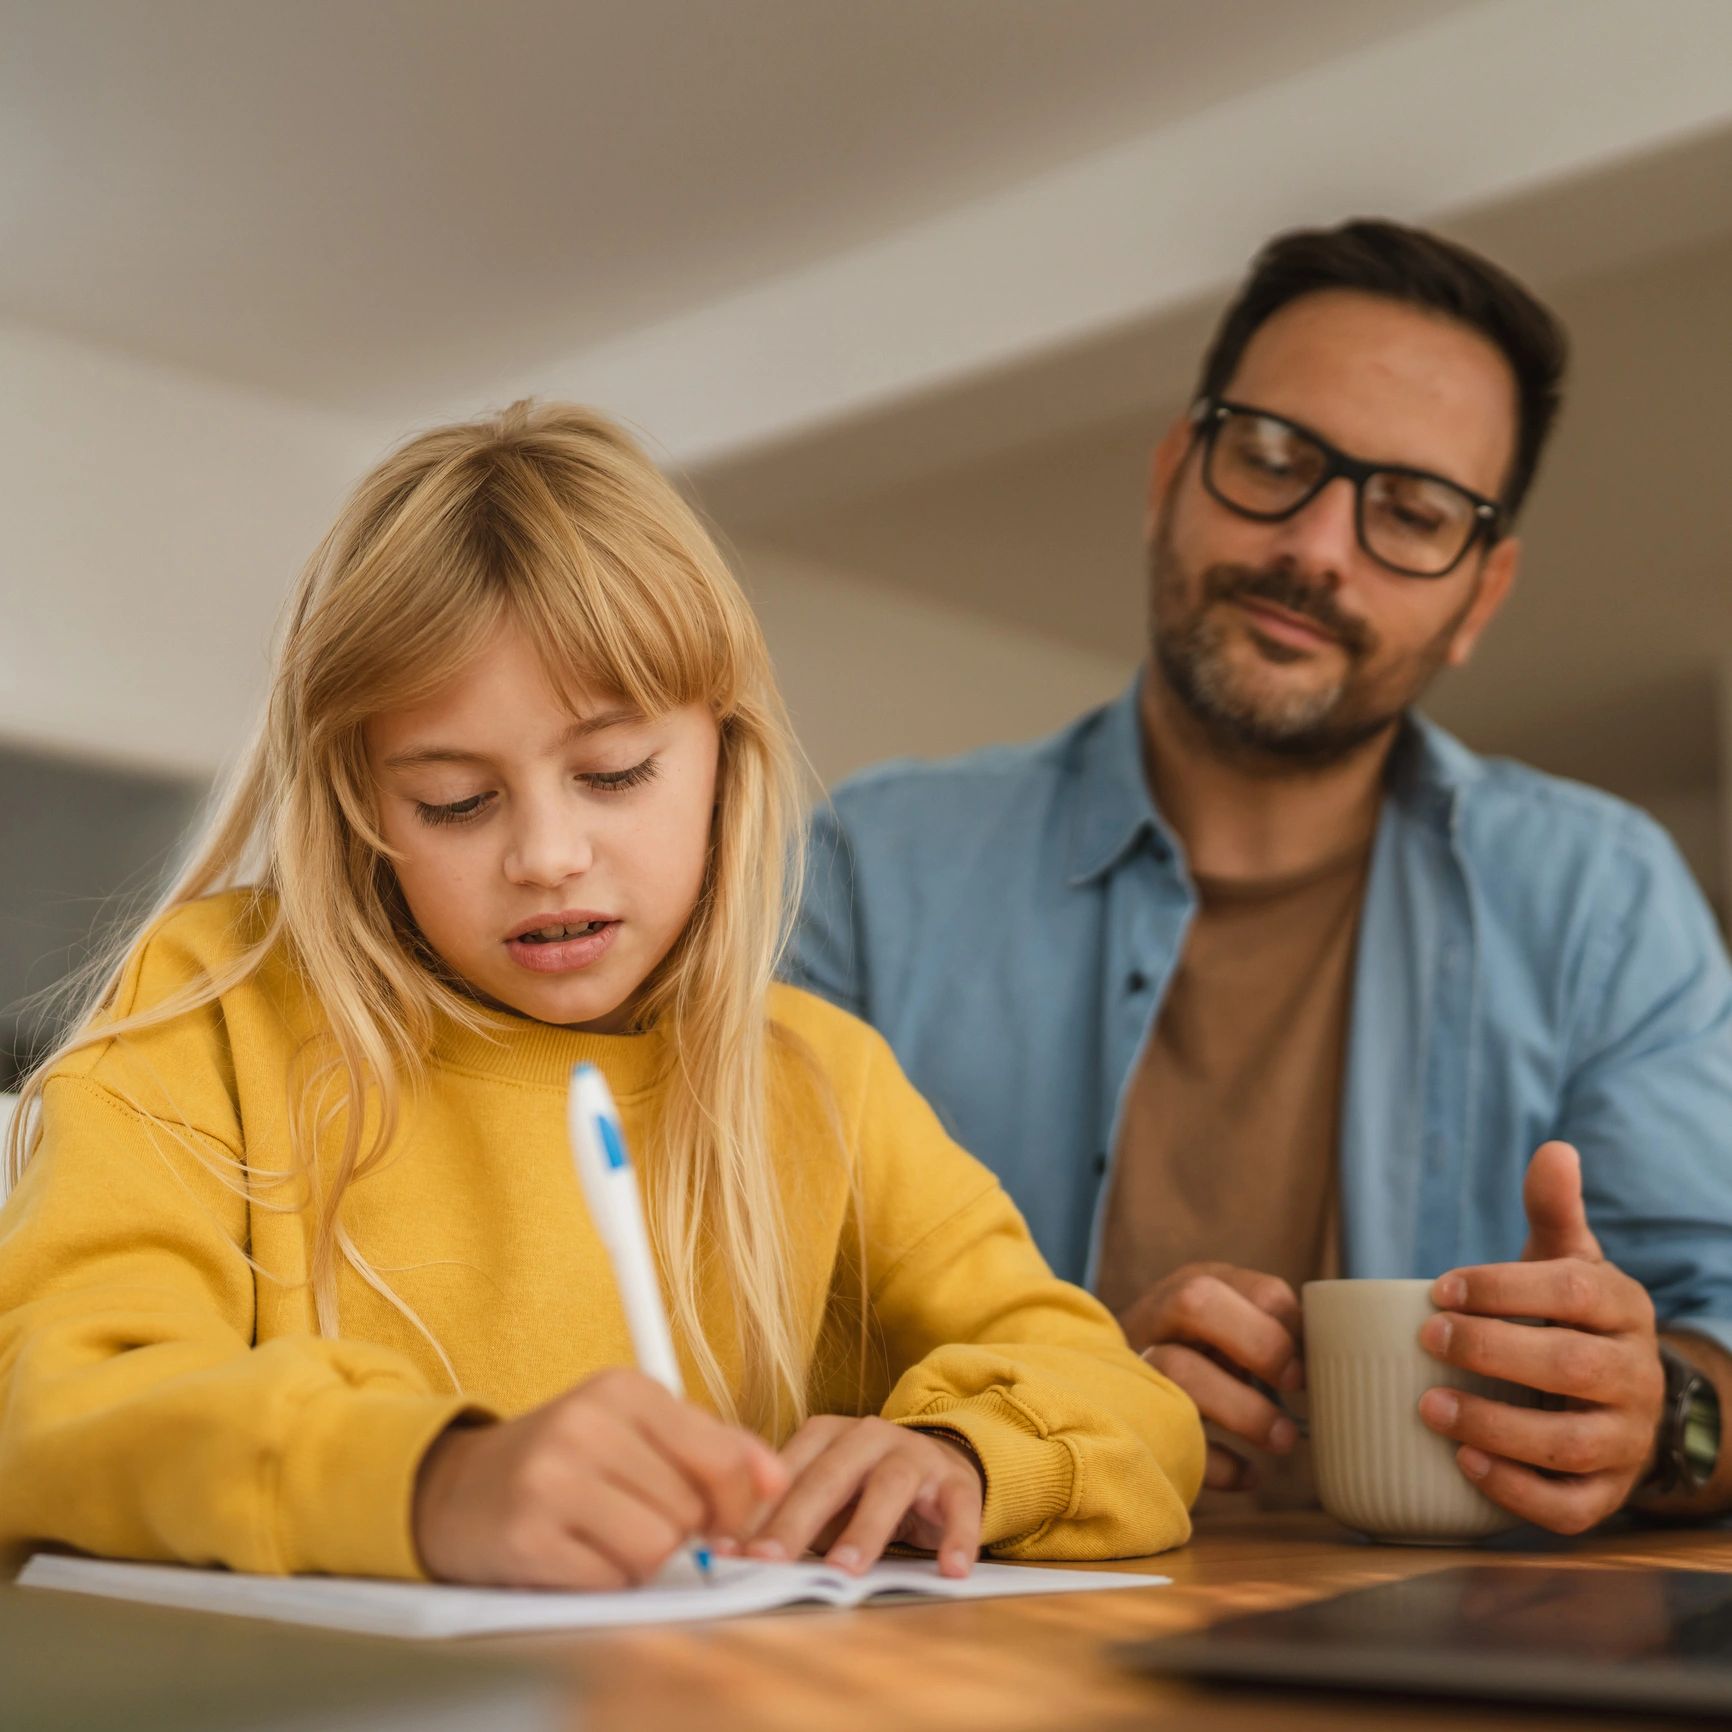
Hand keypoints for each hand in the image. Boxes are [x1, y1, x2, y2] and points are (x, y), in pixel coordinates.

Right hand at [413, 1367, 787, 1588]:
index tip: (723, 1520)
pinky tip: (576, 1554)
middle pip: (689, 1509)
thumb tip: (778, 1480)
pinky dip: (605, 1579)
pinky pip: (611, 1580)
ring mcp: (552, 1479)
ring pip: (656, 1547)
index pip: (722, 1457)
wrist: (455, 1489)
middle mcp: (587, 1423)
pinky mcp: (527, 1537)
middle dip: (677, 1528)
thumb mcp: (637, 1429)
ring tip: (605, 1535)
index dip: (736, 1504)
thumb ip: (714, 1447)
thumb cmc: (564, 1460)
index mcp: (624, 1388)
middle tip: (634, 1516)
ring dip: (641, 1558)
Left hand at [732, 1415, 982, 1577]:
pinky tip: (950, 1570)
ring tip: (845, 1572)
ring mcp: (914, 1453)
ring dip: (865, 1530)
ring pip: (888, 1486)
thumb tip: (729, 1551)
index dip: (757, 1511)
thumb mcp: (825, 1495)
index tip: (729, 1550)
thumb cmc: (866, 1489)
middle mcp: (868, 1436)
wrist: (940, 1465)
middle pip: (829, 1476)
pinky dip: (955, 1537)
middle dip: (796, 1521)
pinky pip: (958, 1506)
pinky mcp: (956, 1479)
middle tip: (770, 1562)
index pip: (786, 1471)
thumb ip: (786, 1514)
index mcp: (826, 1435)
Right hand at [1123, 1262, 1303, 1490]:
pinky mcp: (1127, 1415)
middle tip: (1292, 1386)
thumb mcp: (1227, 1328)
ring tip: (1282, 1441)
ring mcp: (1135, 1363)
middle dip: (1259, 1344)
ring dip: (1244, 1410)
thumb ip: (1266, 1331)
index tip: (1309, 1367)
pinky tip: (1248, 1474)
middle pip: (1197, 1301)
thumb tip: (1338, 1363)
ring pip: (1176, 1367)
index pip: (1258, 1290)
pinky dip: (1219, 1464)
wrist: (1113, 1394)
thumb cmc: (1198, 1362)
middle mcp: (1160, 1316)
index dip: (1293, 1328)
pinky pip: (1171, 1437)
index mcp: (1199, 1286)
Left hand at [1417, 1140, 1663, 1533]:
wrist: (1622, 1395)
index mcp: (1622, 1309)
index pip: (1572, 1292)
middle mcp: (1634, 1376)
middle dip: (1492, 1352)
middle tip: (1427, 1337)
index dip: (1505, 1289)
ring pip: (1570, 1445)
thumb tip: (1554, 1150)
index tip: (1440, 1289)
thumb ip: (1554, 1211)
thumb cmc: (1572, 1317)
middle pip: (1569, 1368)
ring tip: (1428, 1406)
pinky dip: (1519, 1493)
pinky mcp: (1606, 1493)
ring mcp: (1625, 1441)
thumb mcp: (1569, 1261)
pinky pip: (1572, 1508)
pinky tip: (1465, 1465)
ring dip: (1495, 1427)